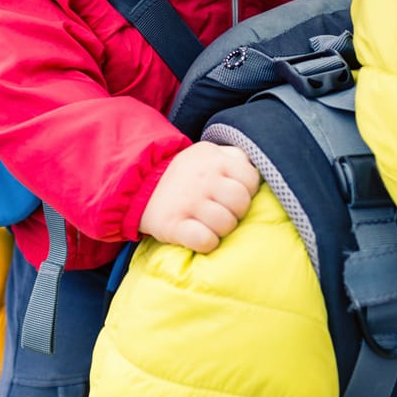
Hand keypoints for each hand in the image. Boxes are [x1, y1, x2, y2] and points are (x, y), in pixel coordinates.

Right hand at [138, 141, 260, 252]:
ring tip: (210, 224)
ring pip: (226, 224)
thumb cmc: (186, 173)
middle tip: (222, 211)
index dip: (247, 190)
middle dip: (236, 212)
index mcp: (214, 159)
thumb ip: (234, 156)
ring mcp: (188, 202)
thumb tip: (256, 168)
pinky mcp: (174, 225)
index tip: (232, 194)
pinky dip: (207, 242)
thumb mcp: (208, 154)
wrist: (140, 185)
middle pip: (241, 203)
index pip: (251, 179)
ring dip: (221, 229)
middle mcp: (202, 179)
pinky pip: (205, 241)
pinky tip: (200, 236)